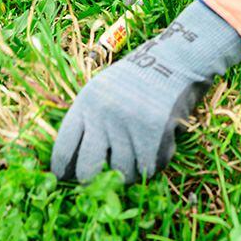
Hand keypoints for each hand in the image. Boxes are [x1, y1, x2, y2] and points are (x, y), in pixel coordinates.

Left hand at [50, 0, 240, 183]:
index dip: (62, 168)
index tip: (64, 179)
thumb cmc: (139, 77)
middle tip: (101, 182)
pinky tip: (156, 151)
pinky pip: (147, 168)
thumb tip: (76, 163)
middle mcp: (103, 114)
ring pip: (121, 172)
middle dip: (92, 182)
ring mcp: (128, 124)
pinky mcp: (154, 132)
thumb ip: (90, 120)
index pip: (64, 146)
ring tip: (136, 158)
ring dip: (129, 172)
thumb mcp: (104, 89)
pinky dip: (152, 165)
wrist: (178, 58)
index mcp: (86, 102)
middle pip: (88, 169)